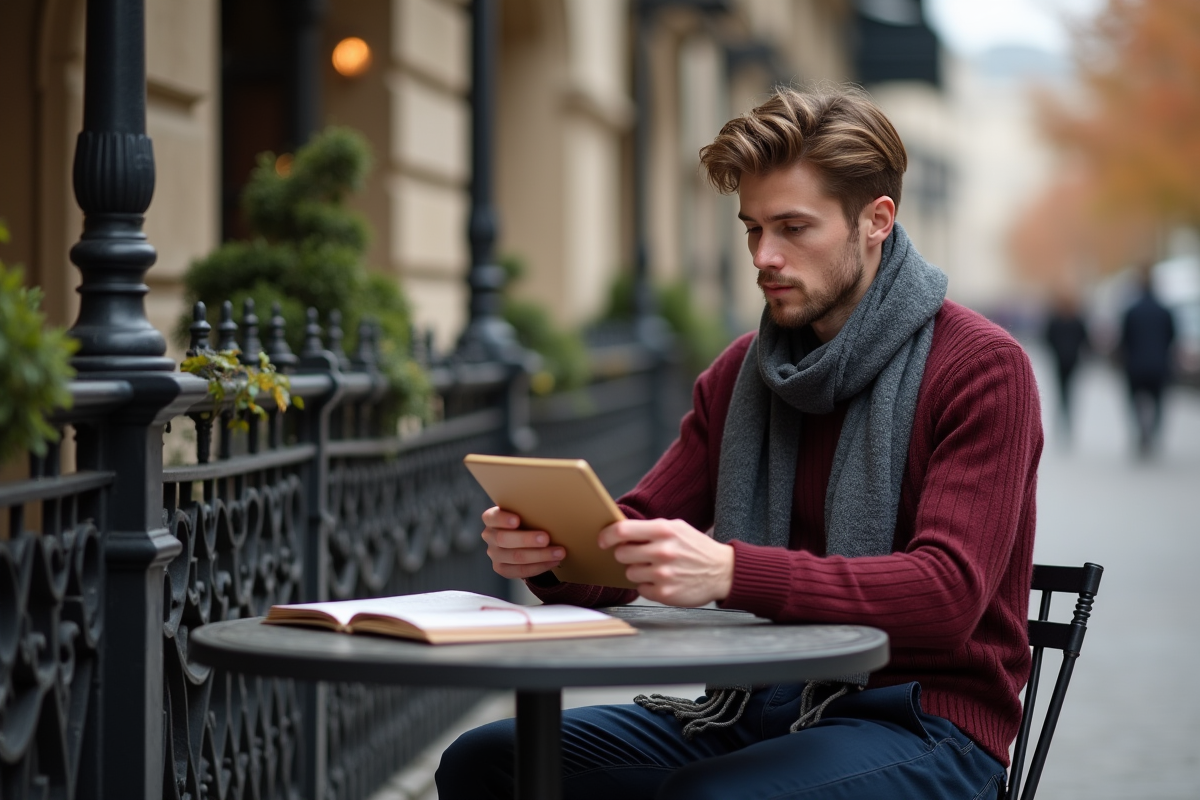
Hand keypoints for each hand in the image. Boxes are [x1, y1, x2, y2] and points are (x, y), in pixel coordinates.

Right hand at [480, 506, 565, 579]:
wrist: (523, 539)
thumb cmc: (526, 520)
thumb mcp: (524, 512)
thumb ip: (530, 510)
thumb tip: (554, 507)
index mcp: (491, 519)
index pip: (492, 518)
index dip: (503, 519)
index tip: (517, 520)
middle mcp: (490, 536)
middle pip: (504, 539)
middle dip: (526, 539)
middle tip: (546, 538)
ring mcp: (494, 554)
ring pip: (515, 557)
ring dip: (539, 555)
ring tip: (559, 552)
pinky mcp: (502, 568)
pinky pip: (520, 571)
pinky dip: (539, 567)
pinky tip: (553, 562)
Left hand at [598, 519, 733, 606]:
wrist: (723, 571)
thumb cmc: (696, 548)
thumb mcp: (676, 528)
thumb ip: (650, 529)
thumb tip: (619, 532)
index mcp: (663, 531)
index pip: (621, 531)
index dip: (607, 536)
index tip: (603, 541)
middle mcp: (662, 551)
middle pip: (621, 554)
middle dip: (626, 555)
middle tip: (638, 555)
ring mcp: (663, 574)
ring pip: (629, 573)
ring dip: (638, 571)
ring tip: (655, 568)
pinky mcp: (665, 594)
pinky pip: (641, 589)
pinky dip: (648, 585)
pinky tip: (663, 580)